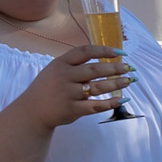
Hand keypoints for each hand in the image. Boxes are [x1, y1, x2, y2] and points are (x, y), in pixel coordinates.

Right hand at [13, 43, 131, 130]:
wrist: (32, 111)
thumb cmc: (48, 88)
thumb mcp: (55, 69)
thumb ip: (75, 63)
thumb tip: (103, 57)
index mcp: (61, 63)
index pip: (85, 52)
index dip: (104, 50)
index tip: (120, 52)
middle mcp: (64, 77)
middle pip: (95, 70)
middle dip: (115, 68)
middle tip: (130, 68)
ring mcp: (68, 94)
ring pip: (98, 87)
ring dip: (116, 83)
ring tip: (129, 81)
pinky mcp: (72, 109)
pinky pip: (96, 106)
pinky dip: (110, 103)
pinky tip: (122, 100)